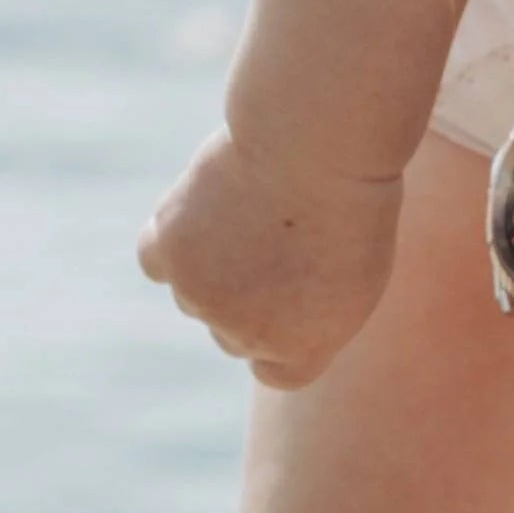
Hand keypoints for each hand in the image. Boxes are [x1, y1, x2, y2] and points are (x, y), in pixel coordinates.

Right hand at [135, 126, 401, 389]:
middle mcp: (246, 336)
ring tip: (256, 201)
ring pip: (193, 291)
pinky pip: (154, 256)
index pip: (274, 370)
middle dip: (248, 293)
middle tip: (278, 230)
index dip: (279, 329)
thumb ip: (310, 305)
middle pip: (231, 331)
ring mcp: (202, 298)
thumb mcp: (359, 262)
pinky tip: (202, 201)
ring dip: (213, 256)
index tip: (292, 288)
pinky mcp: (170, 255)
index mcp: (306, 347)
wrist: (320, 142)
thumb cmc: (355, 189)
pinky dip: (171, 234)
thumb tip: (273, 312)